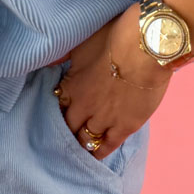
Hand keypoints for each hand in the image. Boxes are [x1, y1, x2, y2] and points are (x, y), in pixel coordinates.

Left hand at [47, 3, 177, 160]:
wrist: (144, 49)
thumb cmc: (113, 38)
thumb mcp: (82, 43)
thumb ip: (66, 57)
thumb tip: (50, 62)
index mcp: (71, 84)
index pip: (59, 103)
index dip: (60, 107)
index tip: (61, 109)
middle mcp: (83, 106)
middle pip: (69, 124)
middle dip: (67, 128)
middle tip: (67, 131)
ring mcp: (103, 119)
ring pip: (86, 138)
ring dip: (82, 140)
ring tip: (81, 144)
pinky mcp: (123, 127)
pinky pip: (107, 145)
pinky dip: (99, 151)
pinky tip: (96, 155)